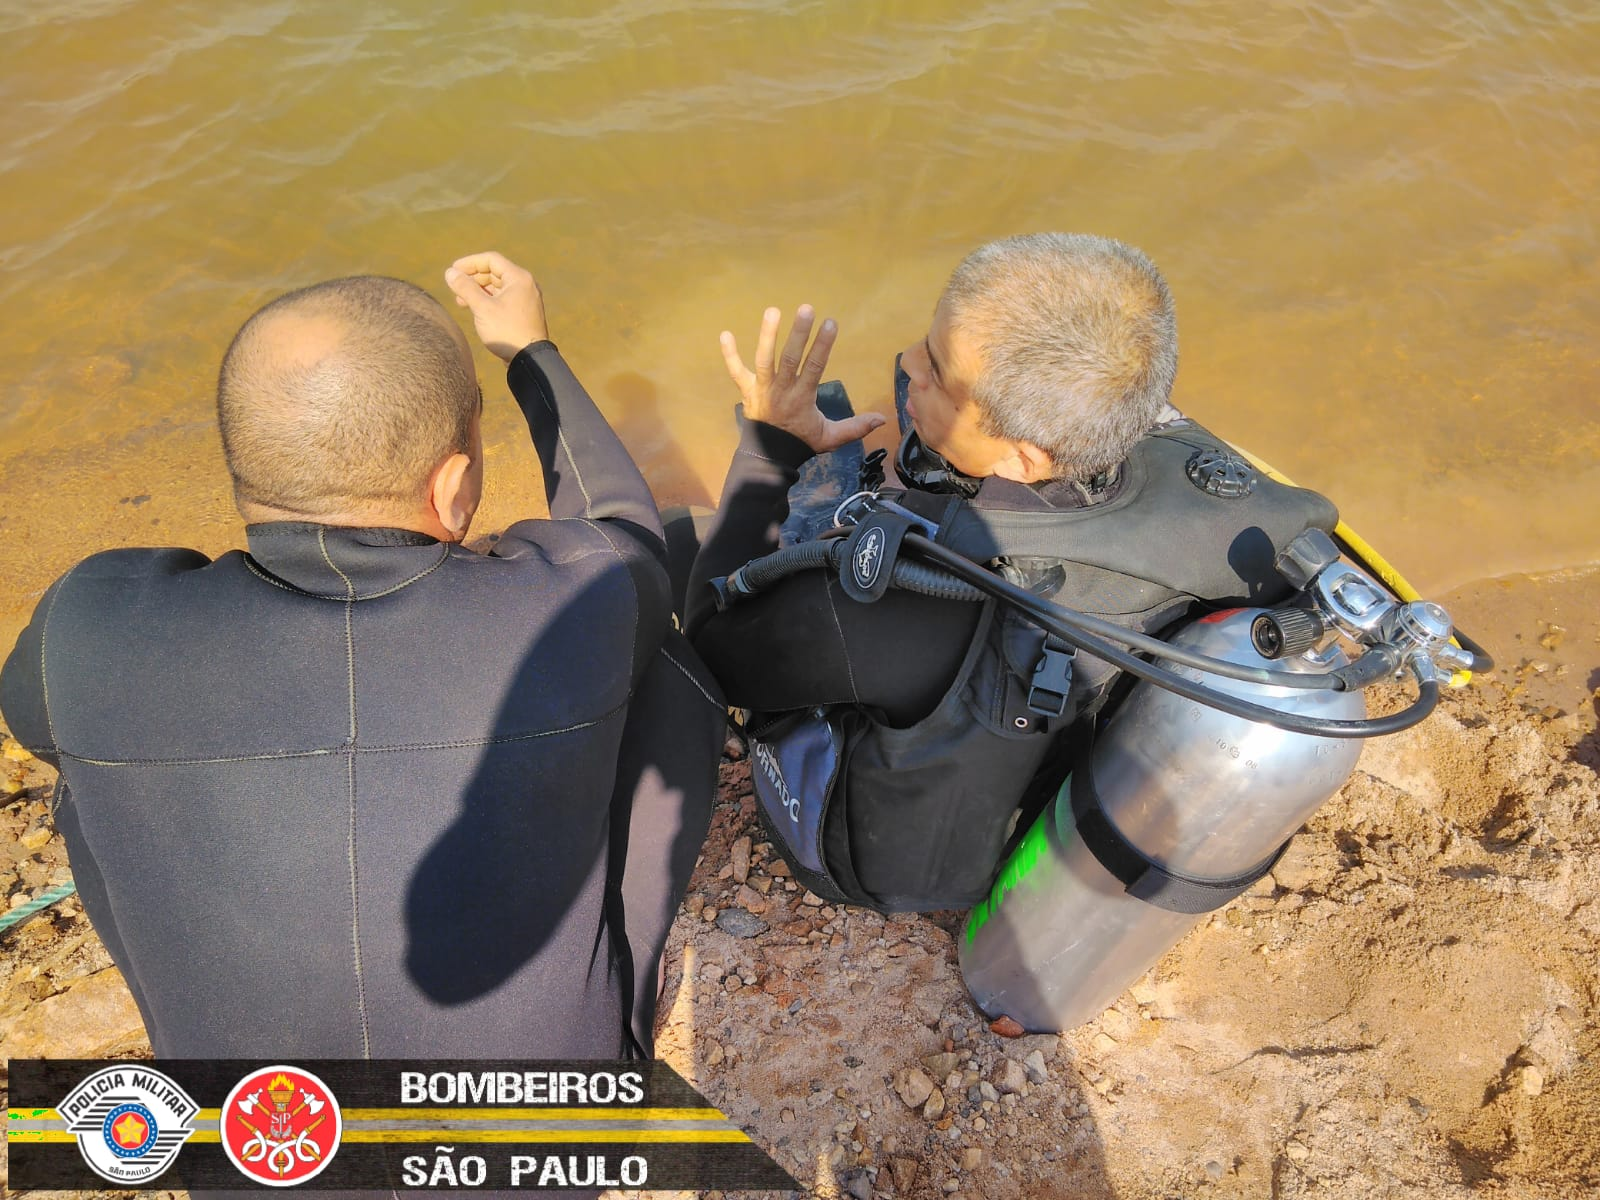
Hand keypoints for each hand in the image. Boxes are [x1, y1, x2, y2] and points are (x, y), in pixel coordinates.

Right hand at [444, 252, 549, 361]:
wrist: (530, 359)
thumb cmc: (507, 331)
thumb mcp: (482, 308)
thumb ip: (465, 288)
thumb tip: (449, 273)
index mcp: (519, 278)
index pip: (491, 260)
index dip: (470, 262)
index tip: (453, 270)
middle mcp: (525, 285)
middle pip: (494, 272)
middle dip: (472, 278)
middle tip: (455, 287)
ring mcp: (525, 299)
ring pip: (497, 287)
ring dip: (478, 290)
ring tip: (460, 300)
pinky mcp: (522, 312)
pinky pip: (502, 298)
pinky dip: (487, 300)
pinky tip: (474, 308)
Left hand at [719, 306, 884, 452]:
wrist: (769, 456)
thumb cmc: (802, 441)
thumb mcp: (831, 438)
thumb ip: (856, 427)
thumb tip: (882, 418)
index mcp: (803, 397)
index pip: (815, 367)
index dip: (823, 345)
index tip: (830, 323)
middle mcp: (782, 390)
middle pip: (790, 359)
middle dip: (798, 334)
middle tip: (806, 309)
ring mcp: (762, 389)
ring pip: (764, 360)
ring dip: (767, 336)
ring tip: (773, 311)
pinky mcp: (746, 390)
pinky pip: (735, 371)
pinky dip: (729, 354)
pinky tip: (725, 333)